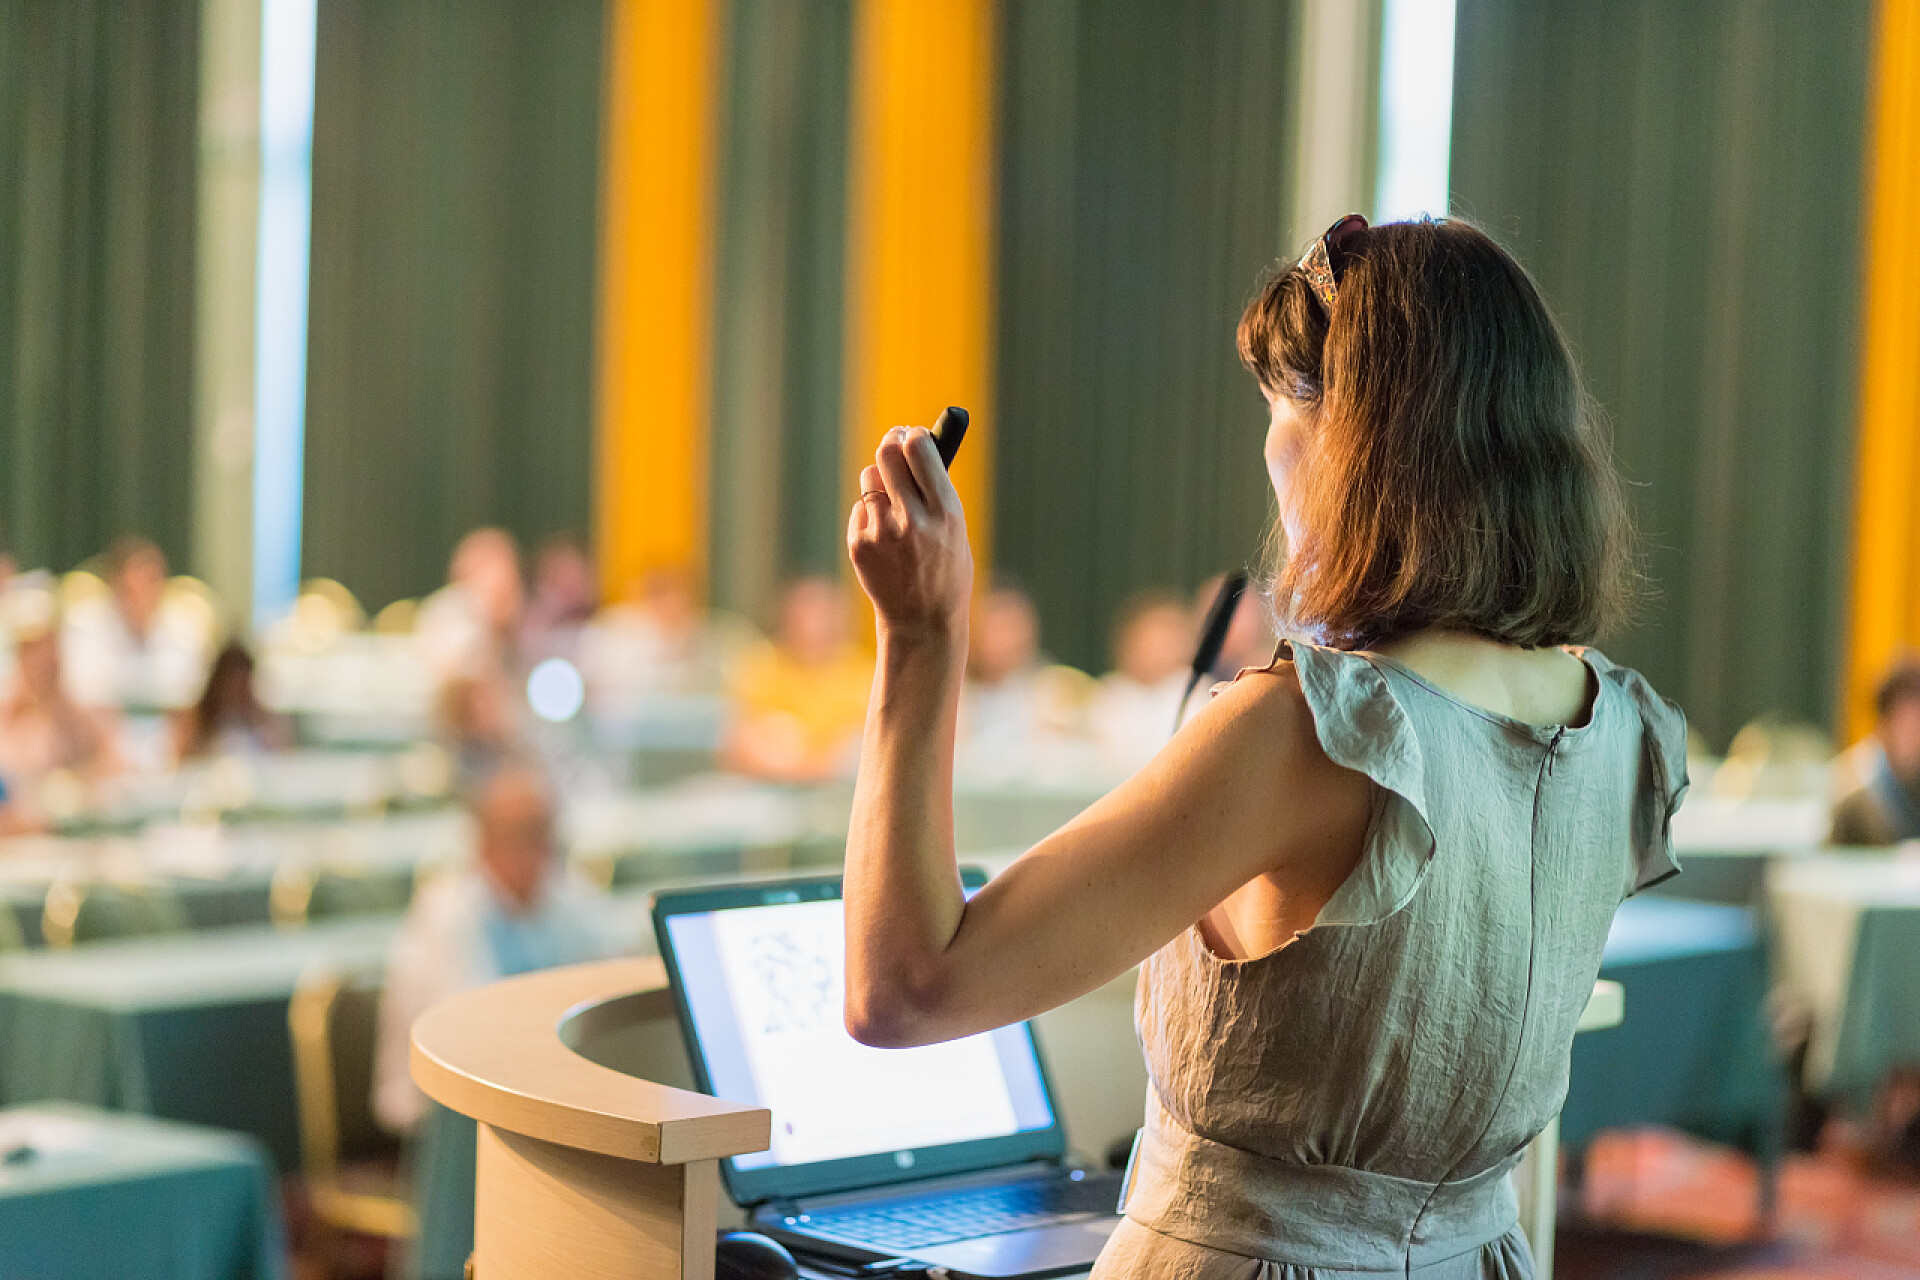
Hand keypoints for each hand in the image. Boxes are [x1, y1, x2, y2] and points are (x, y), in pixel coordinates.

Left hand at [847, 426, 973, 642]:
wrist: (922, 622)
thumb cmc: (945, 572)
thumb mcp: (956, 532)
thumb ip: (936, 493)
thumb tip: (914, 446)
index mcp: (945, 512)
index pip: (919, 449)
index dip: (914, 436)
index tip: (913, 435)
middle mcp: (913, 519)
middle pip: (888, 453)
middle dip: (891, 443)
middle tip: (894, 443)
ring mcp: (882, 533)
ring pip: (870, 478)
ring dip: (880, 480)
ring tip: (893, 501)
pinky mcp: (859, 545)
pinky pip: (861, 509)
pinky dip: (870, 515)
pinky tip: (885, 538)